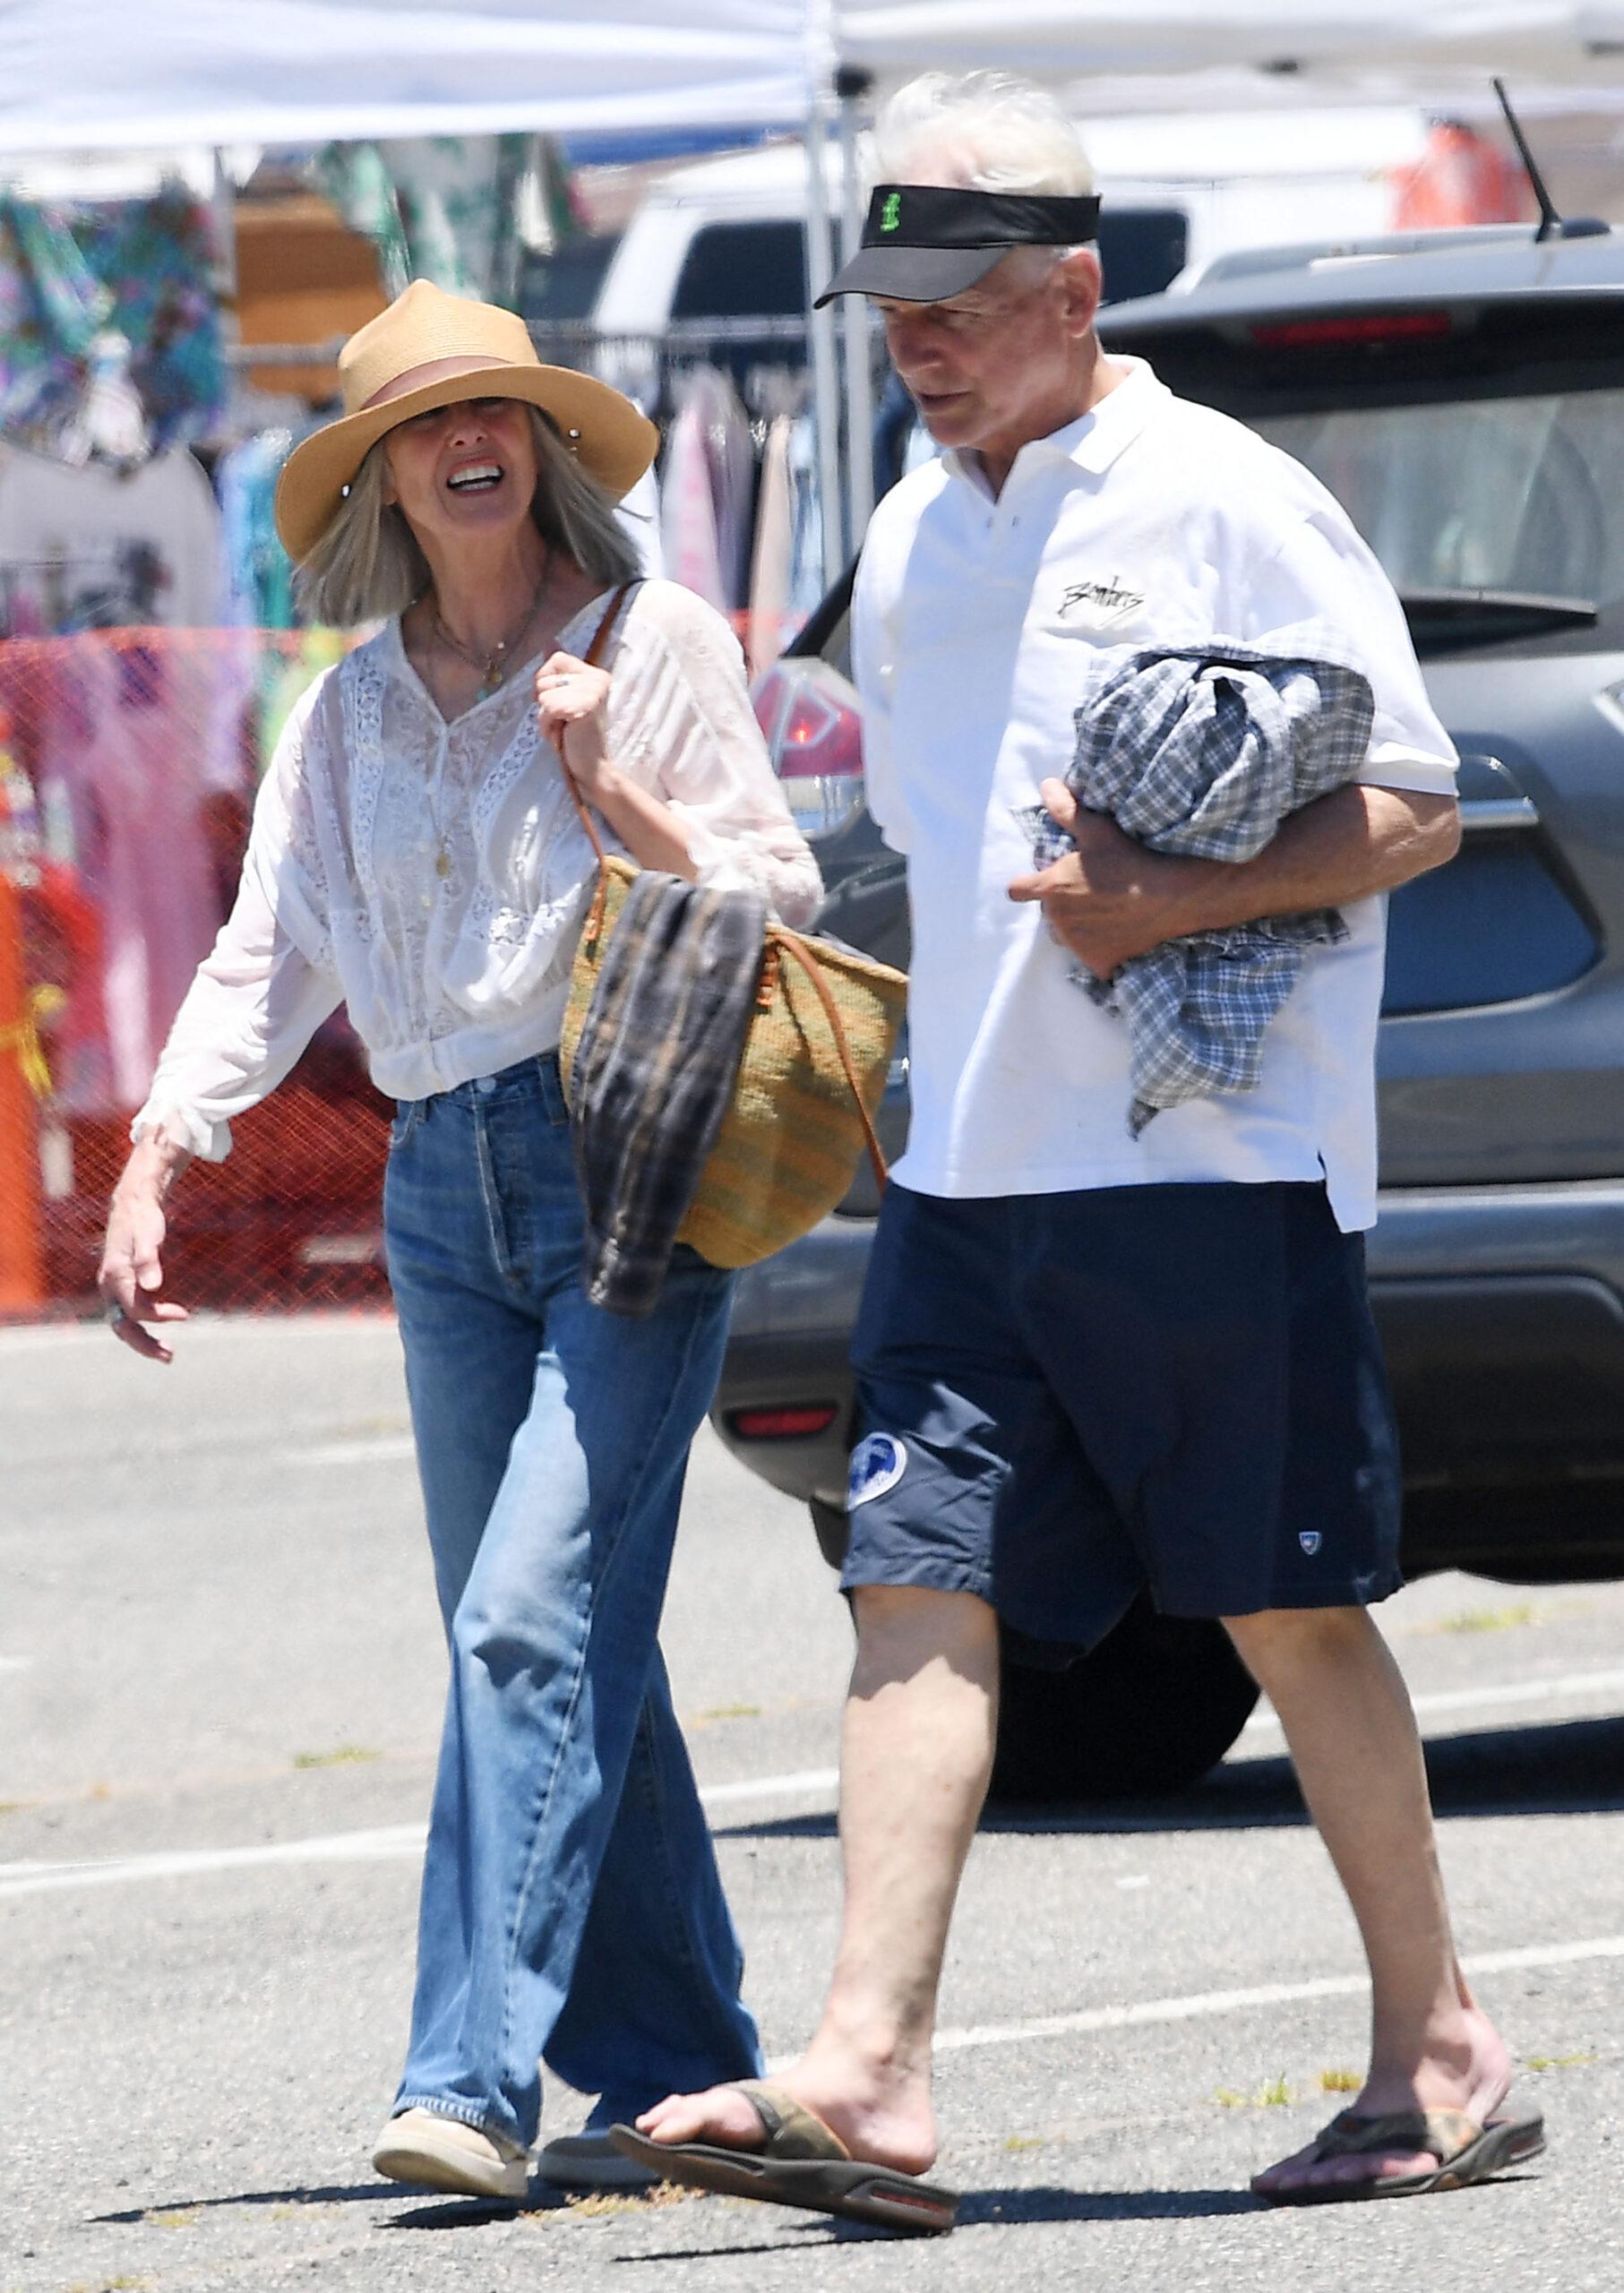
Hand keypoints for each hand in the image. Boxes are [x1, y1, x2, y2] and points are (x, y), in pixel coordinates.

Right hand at [98, 1178, 187, 1363]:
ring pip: (122, 1324)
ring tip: (167, 1352)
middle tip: (170, 1356)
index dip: (158, 1315)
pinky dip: (141, 1327)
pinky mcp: (120, 1287)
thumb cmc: (143, 1219)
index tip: (185, 1314)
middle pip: (121, 1326)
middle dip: (144, 1344)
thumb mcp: (149, 1235)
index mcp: (114, 1276)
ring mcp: (112, 1288)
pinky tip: (158, 1332)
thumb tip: (153, 1287)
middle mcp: (109, 1286)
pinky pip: (127, 1315)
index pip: (134, 1308)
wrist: (133, 1205)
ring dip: (142, 1340)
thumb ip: (149, 1260)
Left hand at [535, 651, 616, 799]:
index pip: (556, 659)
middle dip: (544, 704)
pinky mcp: (586, 706)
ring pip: (544, 695)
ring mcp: (594, 691)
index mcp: (595, 674)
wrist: (592, 766)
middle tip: (563, 721)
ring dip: (546, 718)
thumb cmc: (576, 736)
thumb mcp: (565, 698)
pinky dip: (547, 725)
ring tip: (563, 729)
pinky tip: (562, 734)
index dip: (545, 682)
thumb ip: (558, 672)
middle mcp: (598, 679)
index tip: (555, 703)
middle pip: (545, 678)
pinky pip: (548, 708)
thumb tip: (549, 642)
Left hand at [1007, 779, 1187, 979]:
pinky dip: (1102, 949)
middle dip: (1062, 904)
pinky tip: (1120, 934)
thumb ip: (1066, 810)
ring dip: (1078, 928)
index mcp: (1050, 889)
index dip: (1026, 885)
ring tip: (1104, 912)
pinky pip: (1092, 957)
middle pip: (1049, 914)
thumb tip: (1046, 786)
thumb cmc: (1130, 859)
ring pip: (1067, 936)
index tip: (1036, 883)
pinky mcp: (1098, 964)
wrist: (1170, 898)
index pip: (1018, 890)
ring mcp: (1077, 945)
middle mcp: (1057, 921)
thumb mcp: (1097, 829)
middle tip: (1090, 892)